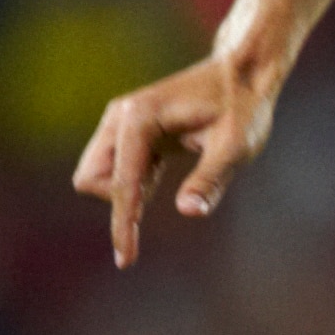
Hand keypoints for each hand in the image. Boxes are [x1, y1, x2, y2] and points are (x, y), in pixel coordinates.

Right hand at [72, 48, 280, 268]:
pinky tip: (163, 175)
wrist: (242, 74)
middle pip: (92, 179)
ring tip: (168, 174)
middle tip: (163, 189)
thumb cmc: (243, 107)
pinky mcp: (131, 132)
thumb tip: (189, 211)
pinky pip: (117, 171)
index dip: (123, 224)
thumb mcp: (236, 145)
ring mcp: (121, 123)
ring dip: (126, 191)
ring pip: (99, 176)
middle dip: (120, 200)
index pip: (121, 183)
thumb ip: (212, 178)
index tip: (126, 261)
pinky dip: (134, 185)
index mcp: (139, 118)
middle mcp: (121, 117)